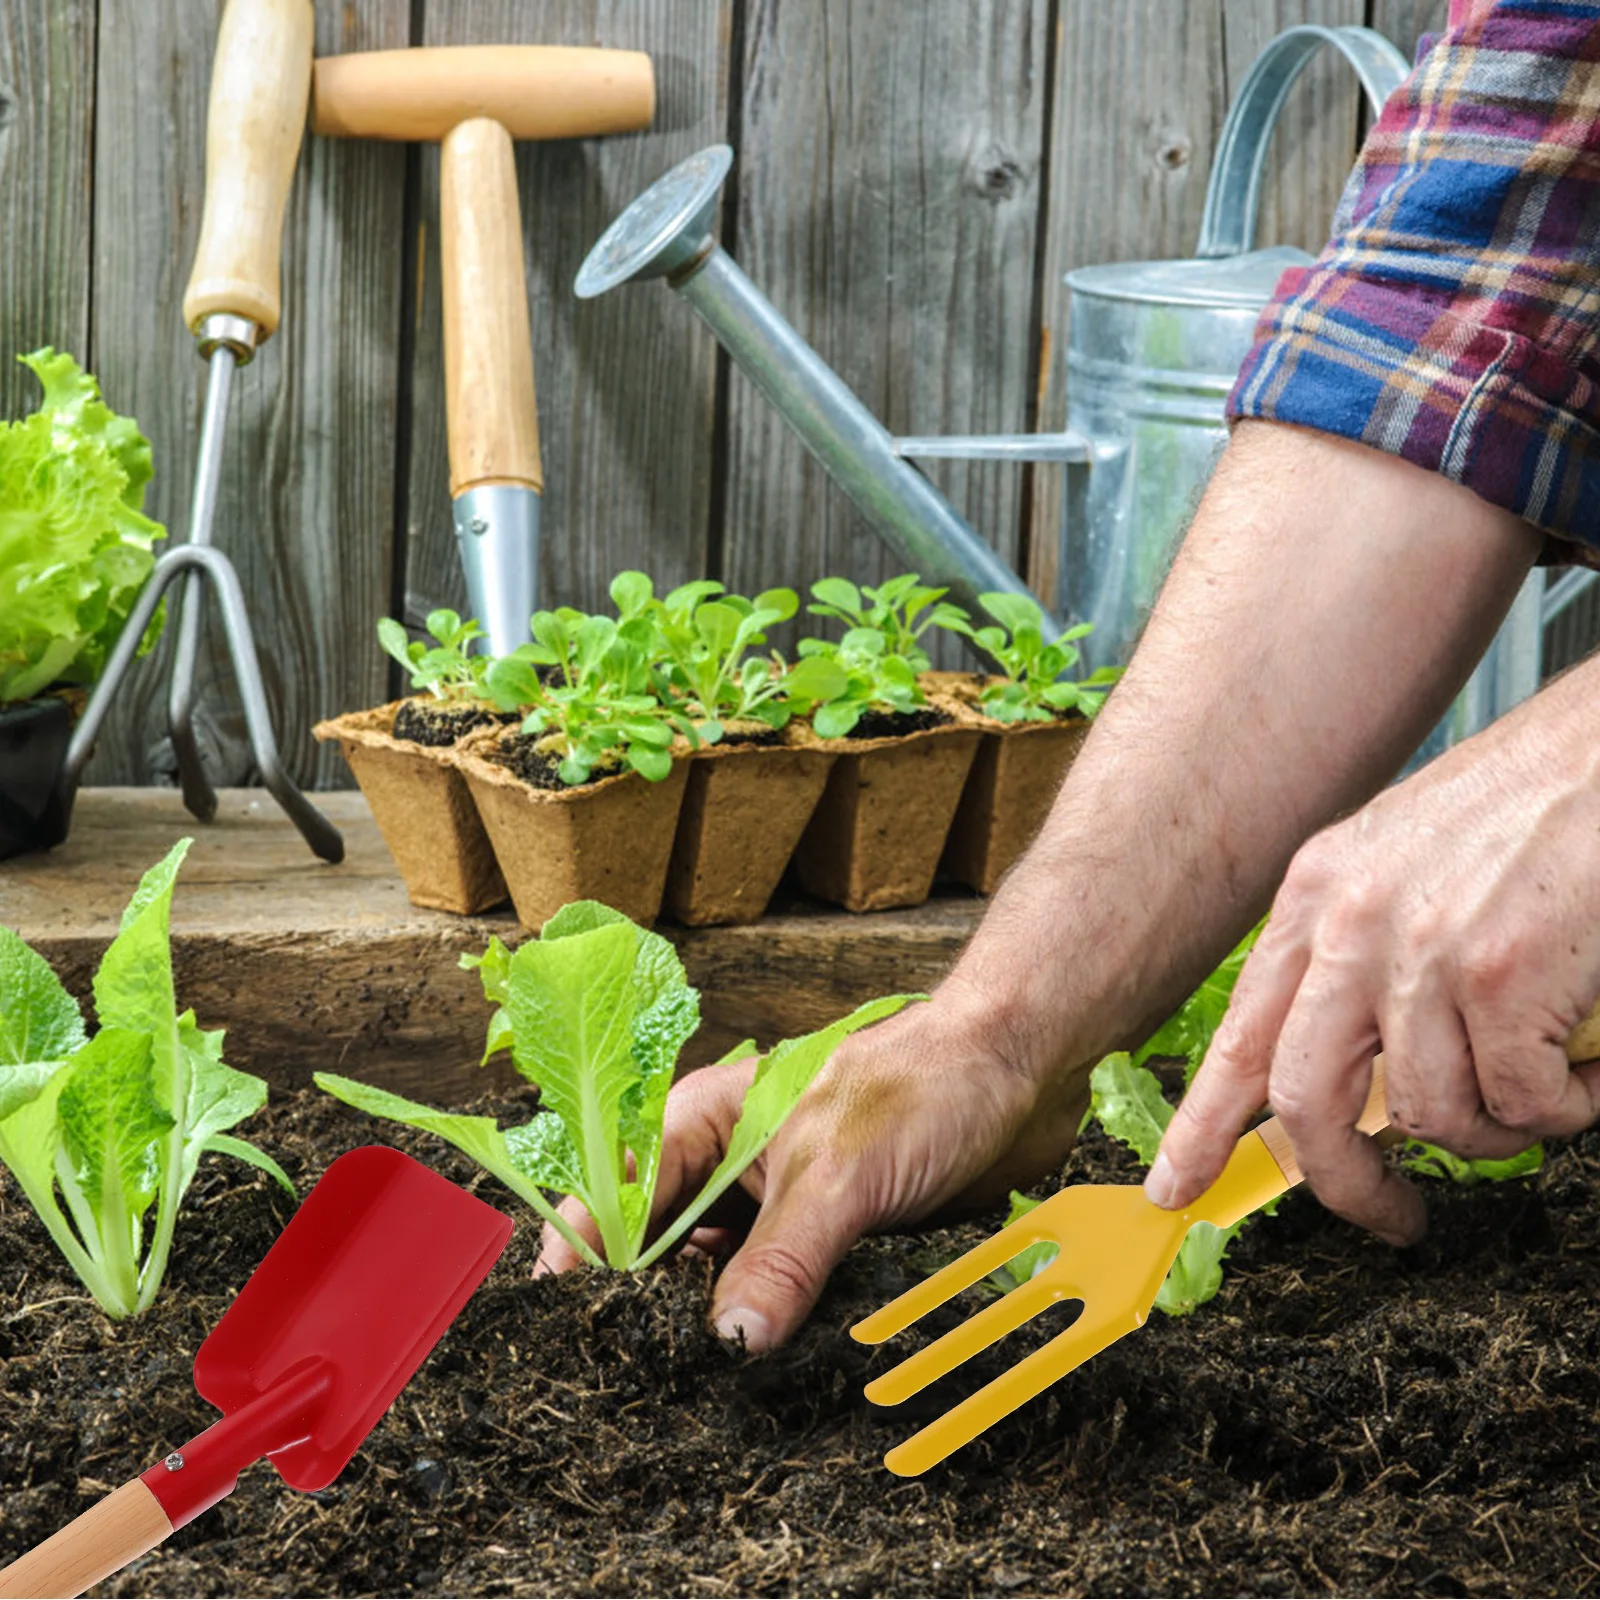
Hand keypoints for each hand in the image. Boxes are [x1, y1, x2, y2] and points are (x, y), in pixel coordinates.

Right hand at [533, 981, 1090, 1350]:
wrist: (1018, 1070)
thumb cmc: (922, 1084)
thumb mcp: (838, 1173)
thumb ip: (781, 1257)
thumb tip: (729, 1340)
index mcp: (708, 1120)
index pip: (619, 1191)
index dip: (583, 1252)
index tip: (562, 1320)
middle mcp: (734, 1164)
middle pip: (662, 1244)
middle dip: (644, 1303)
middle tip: (629, 1377)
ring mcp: (782, 1204)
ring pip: (723, 1276)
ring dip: (714, 1324)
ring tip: (688, 1391)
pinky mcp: (831, 1238)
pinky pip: (784, 1294)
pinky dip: (772, 1330)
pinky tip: (767, 1374)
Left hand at [1147, 658, 1599, 1243]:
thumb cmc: (1535, 809)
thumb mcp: (1407, 867)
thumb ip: (1361, 960)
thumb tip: (1355, 1077)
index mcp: (1316, 895)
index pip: (1240, 1033)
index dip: (1204, 1124)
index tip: (1173, 1187)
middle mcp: (1351, 922)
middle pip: (1305, 1100)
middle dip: (1345, 1182)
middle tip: (1392, 1218)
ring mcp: (1422, 949)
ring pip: (1429, 1115)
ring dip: (1495, 1130)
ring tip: (1543, 1087)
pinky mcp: (1504, 977)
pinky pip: (1521, 1104)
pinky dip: (1566, 1107)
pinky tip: (1587, 1067)